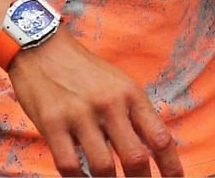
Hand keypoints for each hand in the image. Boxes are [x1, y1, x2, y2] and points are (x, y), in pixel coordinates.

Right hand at [5, 30, 182, 175]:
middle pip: (135, 157)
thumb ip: (134, 113)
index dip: (171, 166)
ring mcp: (80, 116)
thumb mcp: (119, 84)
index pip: (159, 137)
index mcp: (131, 95)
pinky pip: (70, 166)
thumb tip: (153, 148)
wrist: (43, 49)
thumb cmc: (85, 71)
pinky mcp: (53, 124)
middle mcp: (110, 105)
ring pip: (103, 167)